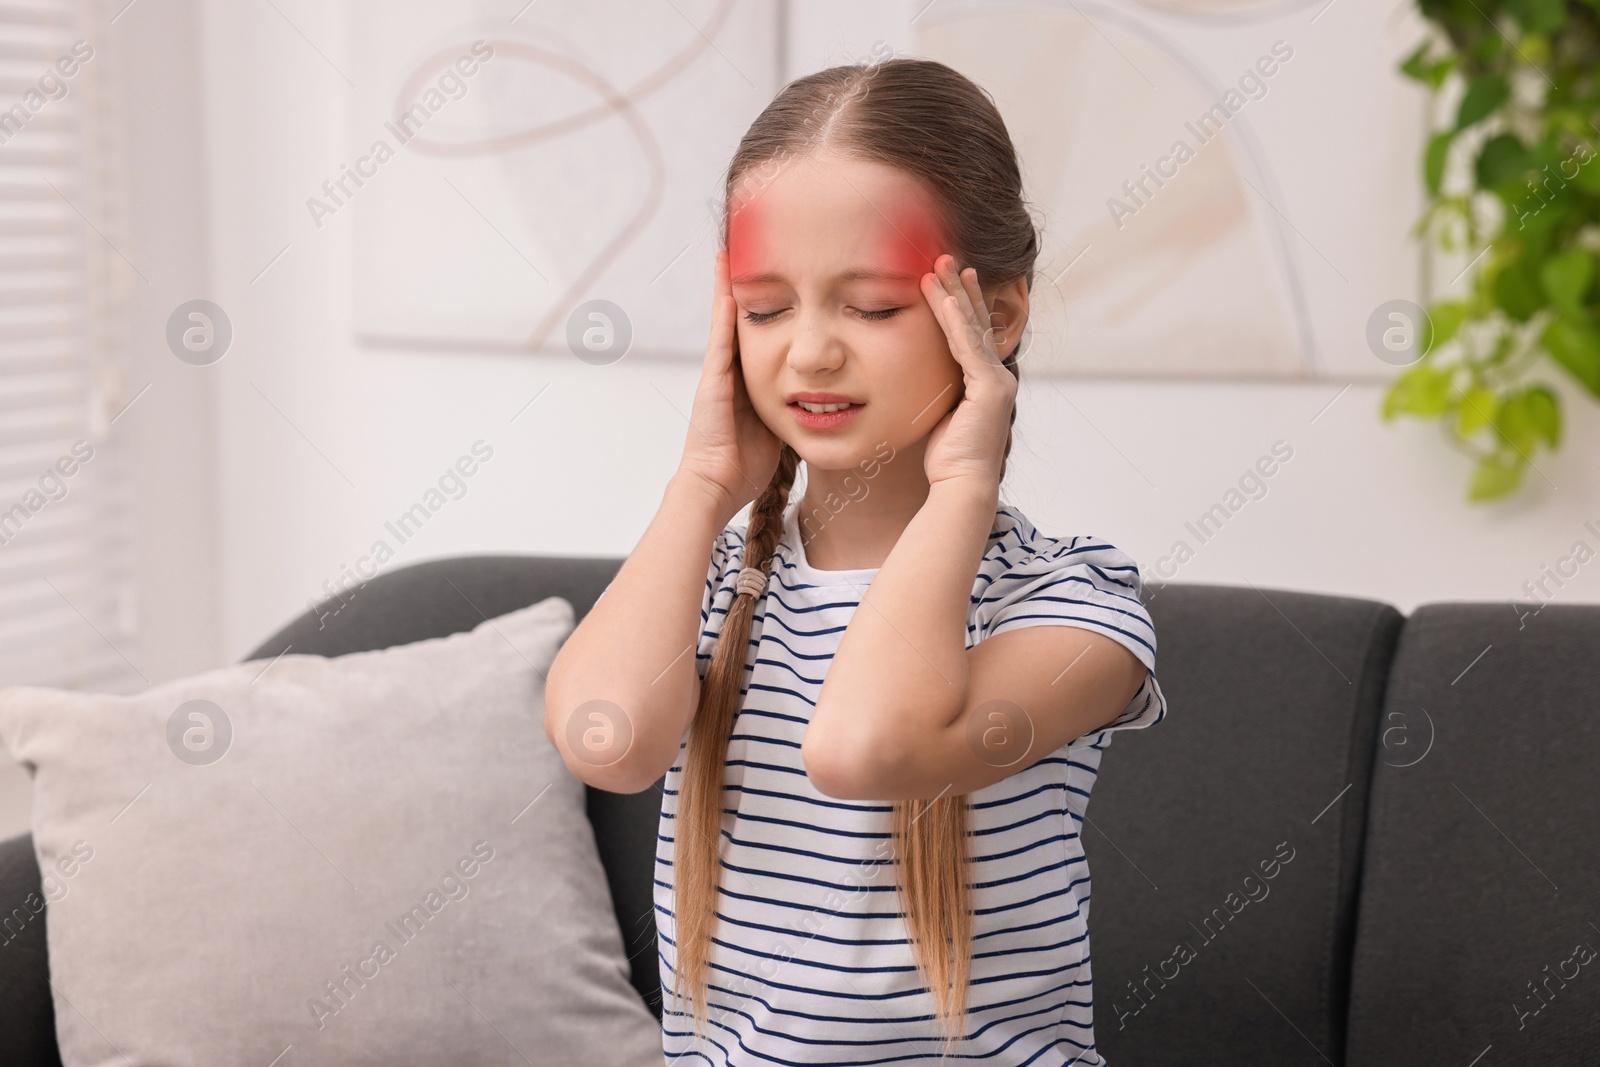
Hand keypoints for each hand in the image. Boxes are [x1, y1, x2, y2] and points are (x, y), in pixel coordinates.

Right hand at [675, 247, 782, 523]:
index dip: (767, 307)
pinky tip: (729, 284)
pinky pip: (721, 338)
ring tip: (732, 252)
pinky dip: (724, 310)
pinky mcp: (712, 379)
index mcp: (747, 382)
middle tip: (746, 248)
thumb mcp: (778, 430)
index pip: (761, 334)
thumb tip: (821, 405)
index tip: (776, 277)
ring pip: (727, 320)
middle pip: (740, 319)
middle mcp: (730, 371)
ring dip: (728, 287)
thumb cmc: (745, 467)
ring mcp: (718, 373)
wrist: (716, 486)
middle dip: (744, 286)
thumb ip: (793, 411)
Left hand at [919, 254, 1016, 489]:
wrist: (961, 486)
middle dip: (959, 288)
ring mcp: (997, 382)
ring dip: (953, 295)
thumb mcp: (943, 415)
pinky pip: (967, 348)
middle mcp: (998, 377)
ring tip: (938, 267)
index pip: (972, 333)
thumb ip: (941, 391)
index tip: (948, 276)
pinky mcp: (989, 389)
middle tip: (944, 256)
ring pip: (971, 329)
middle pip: (976, 322)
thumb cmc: (948, 458)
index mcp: (987, 382)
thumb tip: (922, 378)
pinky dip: (954, 322)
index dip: (961, 303)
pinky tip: (942, 300)